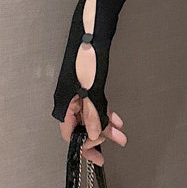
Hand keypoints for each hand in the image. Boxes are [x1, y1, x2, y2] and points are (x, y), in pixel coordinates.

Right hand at [57, 43, 126, 164]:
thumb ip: (92, 115)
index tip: (99, 154)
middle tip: (114, 147)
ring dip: (106, 126)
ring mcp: (78, 93)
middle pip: (82, 127)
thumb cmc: (88, 59)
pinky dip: (106, 112)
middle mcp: (69, 101)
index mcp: (64, 103)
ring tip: (121, 135)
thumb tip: (94, 136)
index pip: (70, 134)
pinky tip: (117, 119)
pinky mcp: (88, 85)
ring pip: (91, 116)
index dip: (84, 146)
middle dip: (99, 137)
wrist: (92, 33)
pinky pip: (95, 104)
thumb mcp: (91, 90)